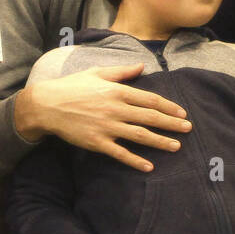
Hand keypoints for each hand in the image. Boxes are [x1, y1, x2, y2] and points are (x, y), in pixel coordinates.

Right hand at [15, 63, 191, 170]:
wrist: (46, 105)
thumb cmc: (72, 87)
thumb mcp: (97, 73)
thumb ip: (122, 71)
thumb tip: (142, 66)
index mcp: (117, 91)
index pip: (150, 99)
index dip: (168, 106)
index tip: (182, 113)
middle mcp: (115, 109)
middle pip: (149, 117)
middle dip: (171, 124)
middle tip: (188, 129)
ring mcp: (107, 126)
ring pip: (139, 136)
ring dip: (160, 142)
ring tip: (176, 146)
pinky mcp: (97, 142)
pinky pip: (120, 153)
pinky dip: (135, 161)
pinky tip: (149, 166)